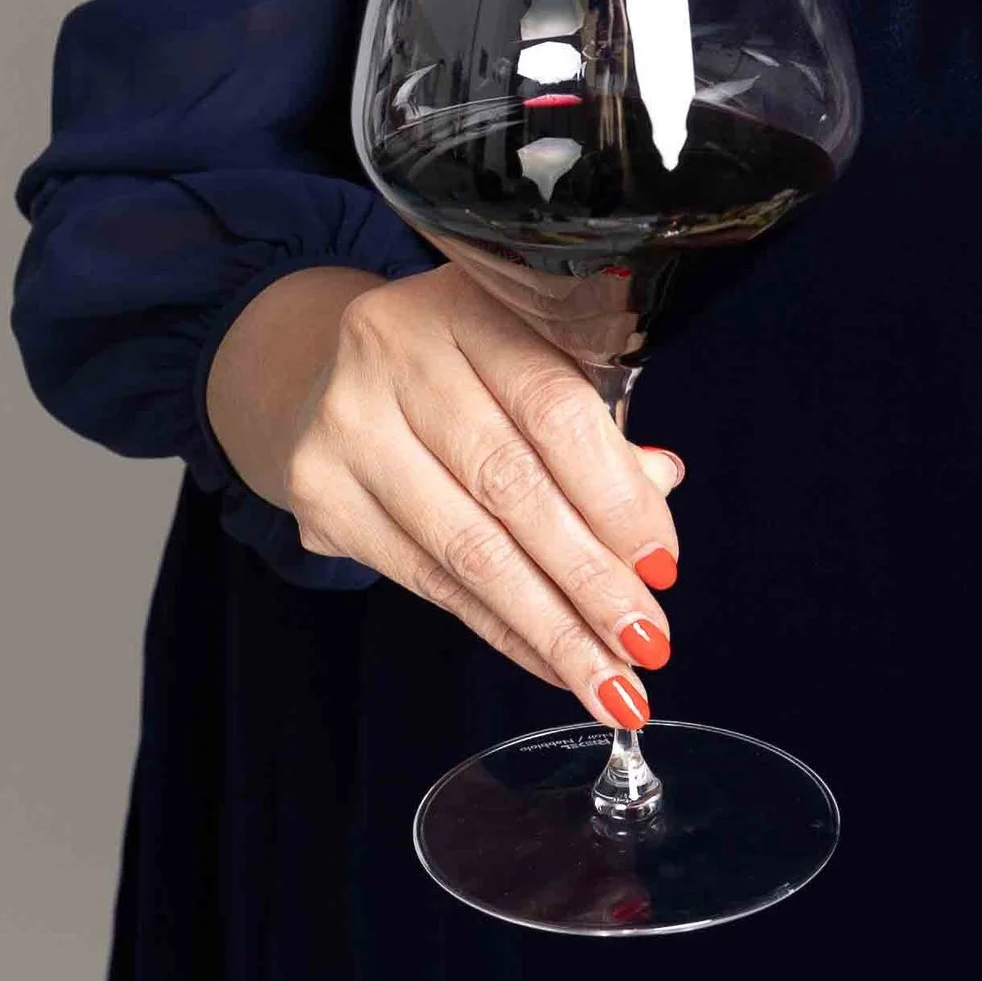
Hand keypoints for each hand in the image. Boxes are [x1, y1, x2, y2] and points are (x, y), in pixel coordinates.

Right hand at [206, 263, 682, 722]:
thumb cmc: (461, 370)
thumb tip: (660, 487)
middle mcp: (394, 349)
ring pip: (466, 547)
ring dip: (549, 627)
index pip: (552, 406)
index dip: (613, 493)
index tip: (662, 564)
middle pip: (510, 484)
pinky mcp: (319, 493)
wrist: (327, 377)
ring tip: (609, 681)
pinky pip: (426, 579)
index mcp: (466, 299)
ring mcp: (346, 422)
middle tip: (646, 644)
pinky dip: (498, 629)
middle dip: (589, 578)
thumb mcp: (531, 360)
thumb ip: (595, 422)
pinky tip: (548, 661)